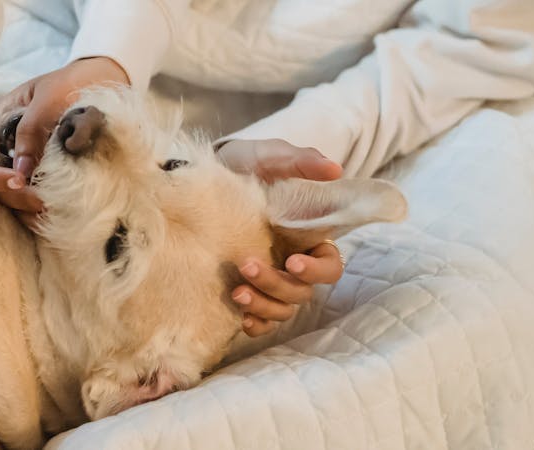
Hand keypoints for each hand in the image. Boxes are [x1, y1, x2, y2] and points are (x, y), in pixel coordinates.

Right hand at [0, 57, 128, 214]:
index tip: (19, 181)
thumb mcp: (50, 97)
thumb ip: (32, 128)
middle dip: (14, 197)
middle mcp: (0, 149)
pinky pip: (30, 202)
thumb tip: (21, 170)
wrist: (100, 83)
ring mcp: (19, 165)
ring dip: (27, 209)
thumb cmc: (71, 83)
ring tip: (52, 210)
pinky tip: (58, 211)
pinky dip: (40, 211)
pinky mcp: (39, 178)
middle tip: (44, 201)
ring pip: (9, 199)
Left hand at [218, 139, 344, 335]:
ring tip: (237, 292)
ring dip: (263, 305)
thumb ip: (300, 161)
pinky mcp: (246, 289)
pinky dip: (256, 324)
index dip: (317, 269)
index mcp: (308, 236)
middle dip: (278, 285)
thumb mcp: (269, 157)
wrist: (199, 177)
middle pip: (302, 291)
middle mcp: (292, 263)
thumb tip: (334, 169)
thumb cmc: (244, 165)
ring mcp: (269, 279)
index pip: (330, 265)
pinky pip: (261, 321)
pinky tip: (241, 318)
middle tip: (247, 265)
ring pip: (282, 308)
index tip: (293, 261)